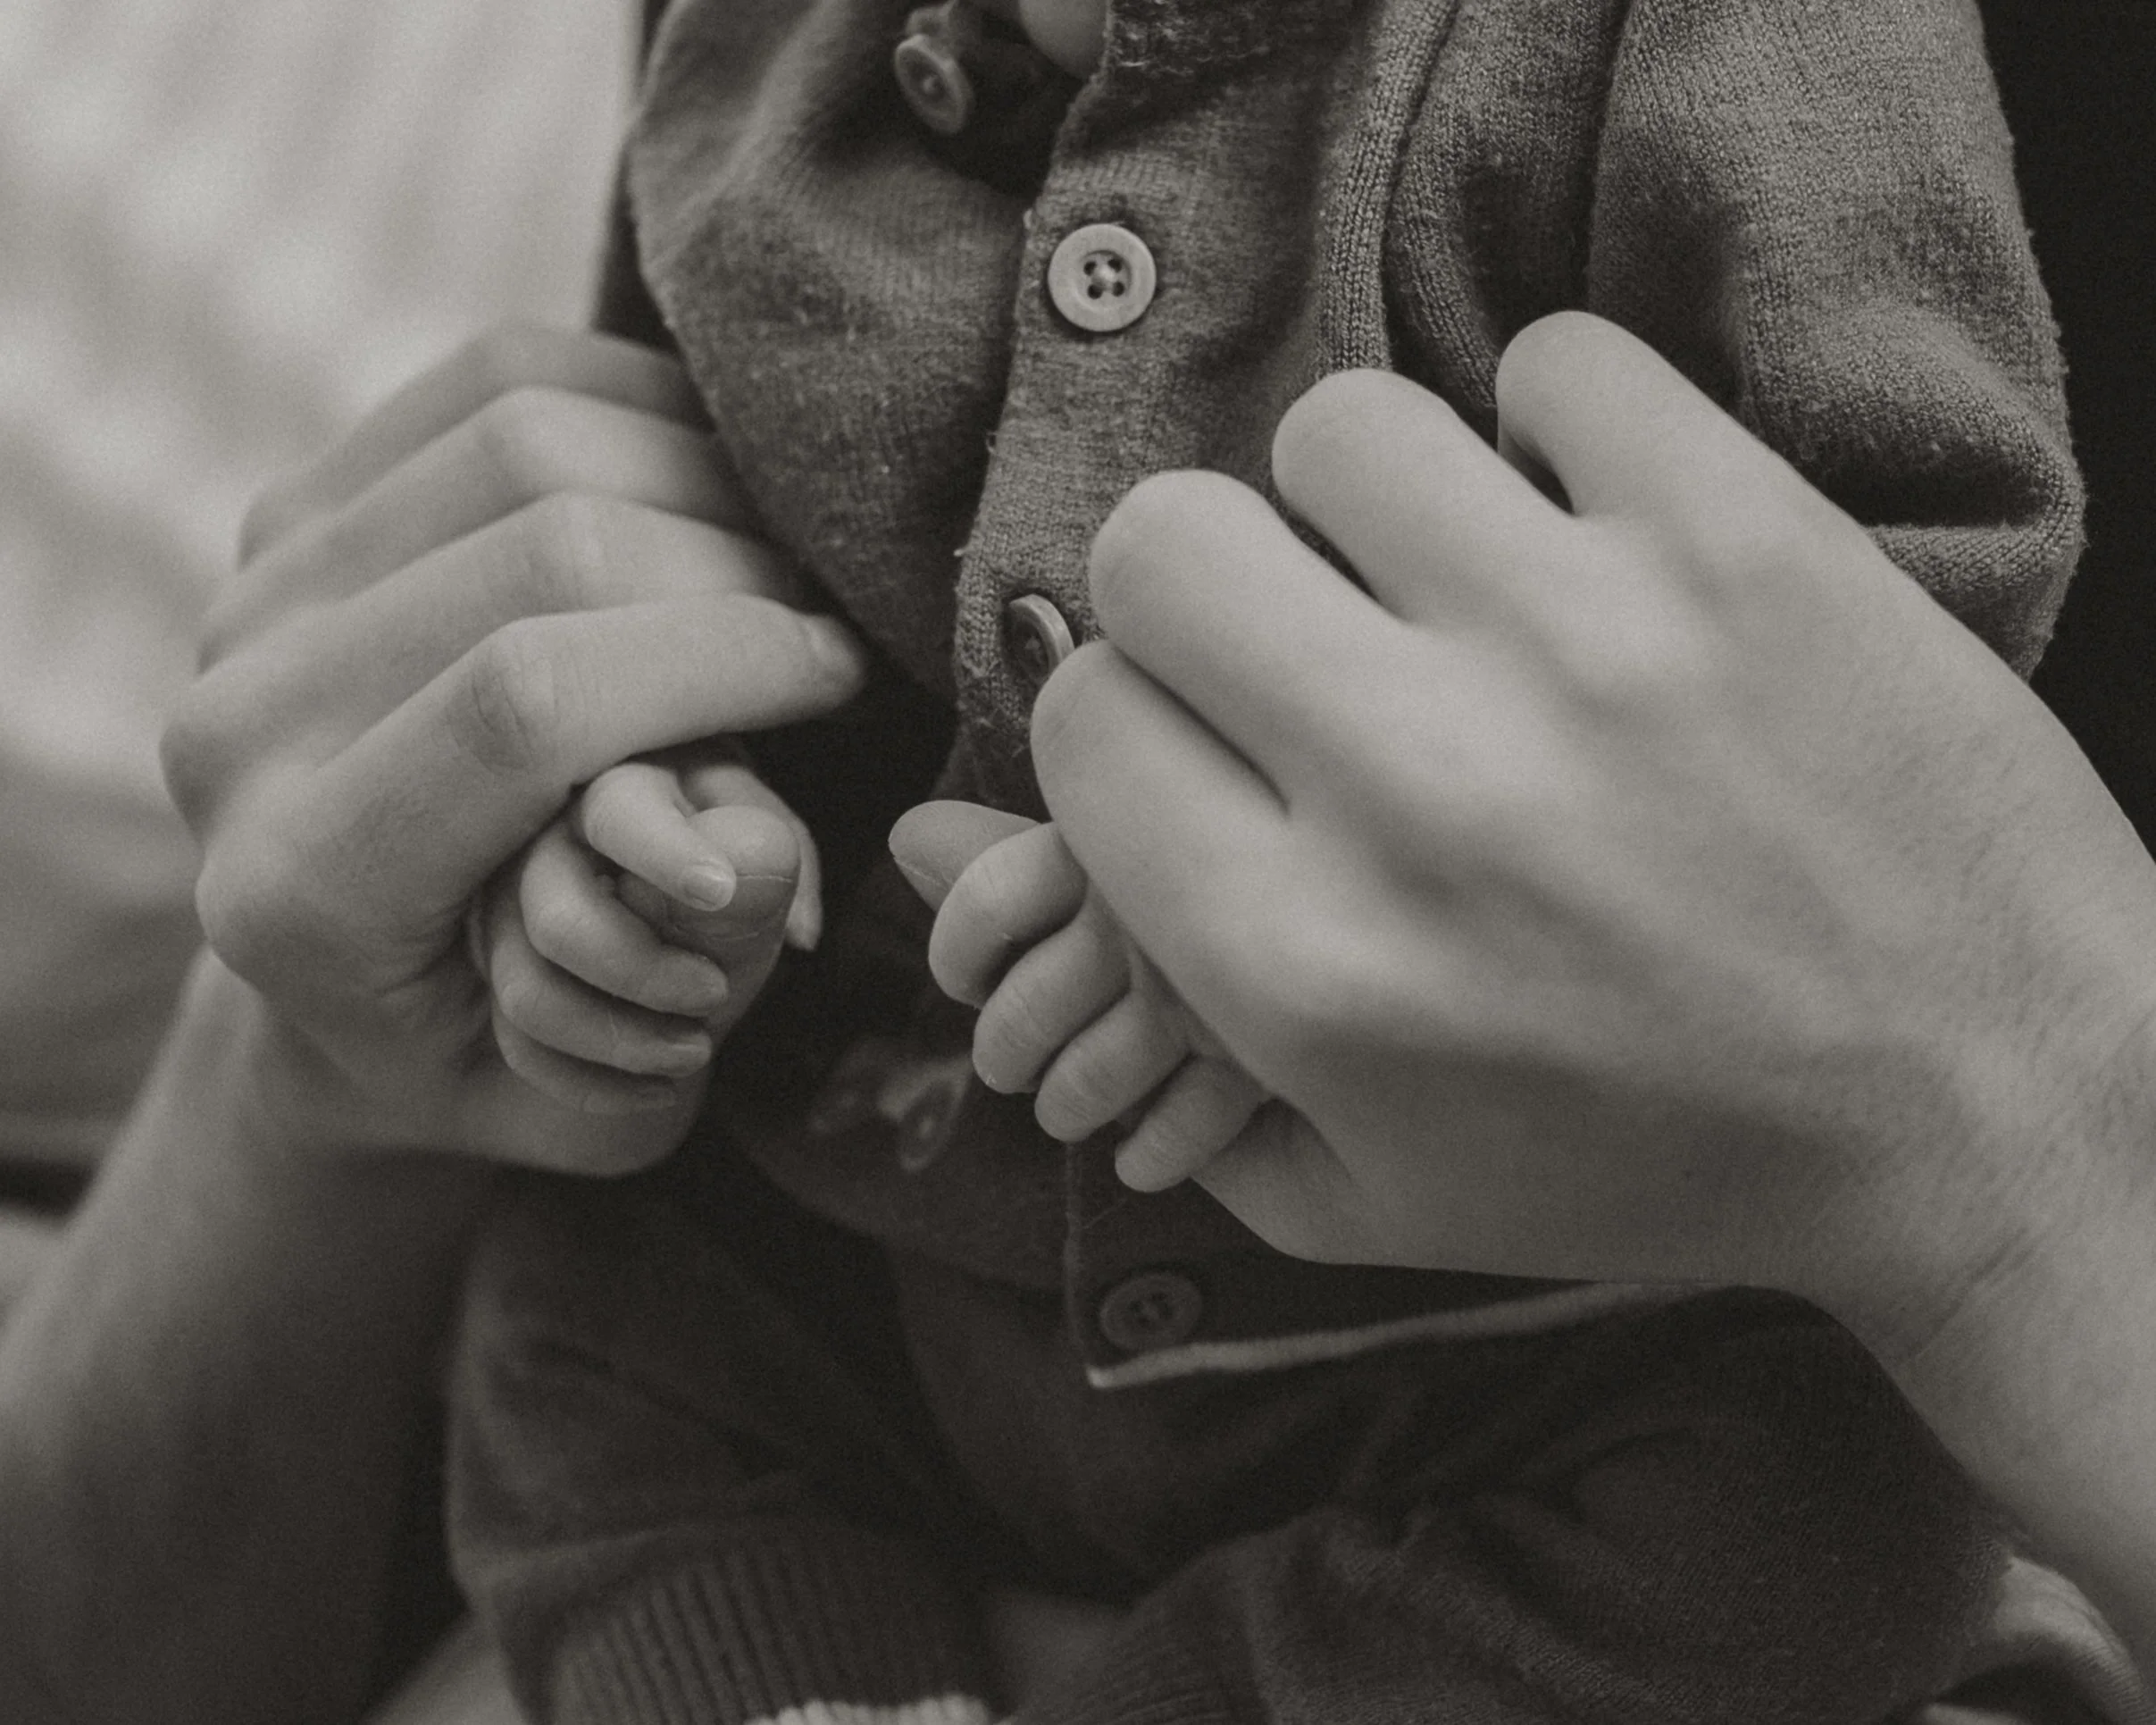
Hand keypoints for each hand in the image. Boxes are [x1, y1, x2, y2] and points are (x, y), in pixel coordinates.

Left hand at [160, 327, 866, 1171]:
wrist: (349, 1006)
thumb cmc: (506, 1059)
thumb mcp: (610, 1084)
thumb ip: (685, 974)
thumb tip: (750, 835)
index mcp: (302, 891)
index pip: (526, 702)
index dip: (721, 659)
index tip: (837, 672)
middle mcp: (239, 725)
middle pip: (537, 546)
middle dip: (734, 571)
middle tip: (827, 628)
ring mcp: (253, 595)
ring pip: (522, 438)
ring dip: (702, 482)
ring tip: (778, 570)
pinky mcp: (300, 509)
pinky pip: (496, 380)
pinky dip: (640, 409)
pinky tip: (712, 490)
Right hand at [481, 744, 811, 1112]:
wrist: (687, 938)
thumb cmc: (731, 877)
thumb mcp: (760, 858)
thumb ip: (765, 871)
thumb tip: (793, 918)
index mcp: (623, 783)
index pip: (621, 808)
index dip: (666, 853)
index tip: (718, 892)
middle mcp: (542, 841)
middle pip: (558, 919)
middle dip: (643, 974)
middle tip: (716, 993)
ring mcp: (505, 910)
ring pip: (529, 991)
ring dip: (623, 1040)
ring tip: (694, 1049)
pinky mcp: (493, 975)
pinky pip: (519, 1046)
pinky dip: (593, 1083)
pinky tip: (655, 1087)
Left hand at [892, 800, 1266, 1188]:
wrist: (1407, 859)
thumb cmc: (1263, 830)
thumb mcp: (1138, 821)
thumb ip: (1021, 837)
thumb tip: (904, 839)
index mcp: (1115, 830)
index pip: (985, 902)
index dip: (961, 949)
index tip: (968, 971)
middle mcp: (1156, 909)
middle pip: (1024, 1008)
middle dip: (1008, 1047)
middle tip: (1011, 1057)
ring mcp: (1212, 989)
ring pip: (1086, 1080)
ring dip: (1068, 1102)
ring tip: (1067, 1106)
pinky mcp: (1272, 1056)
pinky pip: (1173, 1130)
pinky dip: (1149, 1150)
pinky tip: (1141, 1151)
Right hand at [1030, 312, 2155, 1356]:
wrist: (1990, 1106)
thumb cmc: (1658, 1162)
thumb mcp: (1375, 1195)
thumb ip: (1161, 1074)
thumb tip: (974, 883)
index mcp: (1306, 966)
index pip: (1083, 722)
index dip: (1130, 719)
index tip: (1209, 740)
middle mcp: (1420, 794)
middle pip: (1164, 547)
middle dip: (1203, 593)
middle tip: (1304, 644)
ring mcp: (1587, 649)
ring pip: (1344, 434)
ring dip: (1373, 506)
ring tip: (1454, 584)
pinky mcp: (1745, 543)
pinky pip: (1560, 369)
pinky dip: (1559, 436)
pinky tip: (1594, 536)